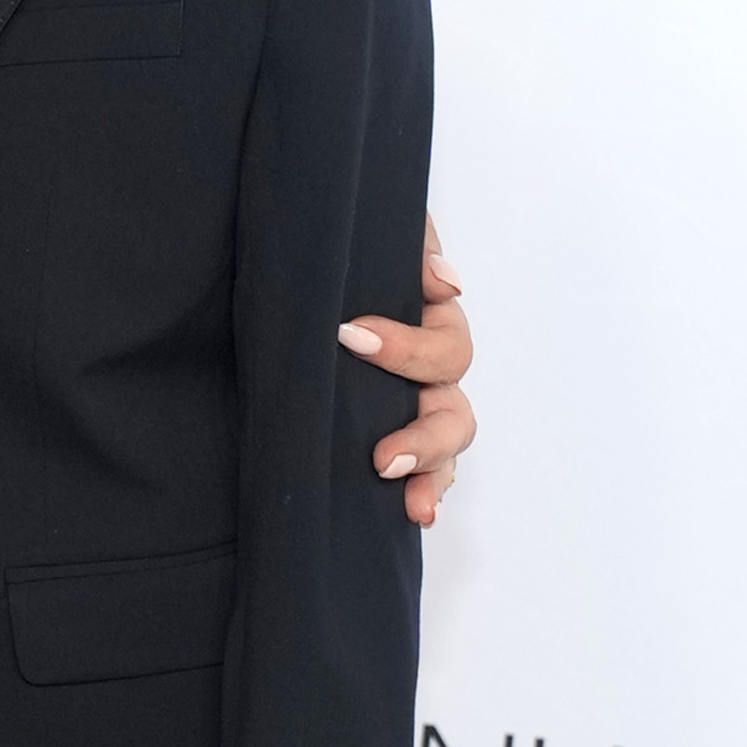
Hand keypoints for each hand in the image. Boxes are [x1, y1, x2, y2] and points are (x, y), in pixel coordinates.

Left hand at [343, 214, 473, 529]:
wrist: (295, 274)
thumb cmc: (340, 249)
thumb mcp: (373, 234)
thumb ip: (413, 244)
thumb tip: (447, 284)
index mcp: (430, 321)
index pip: (444, 344)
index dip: (406, 347)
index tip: (348, 336)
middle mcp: (428, 373)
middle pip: (452, 412)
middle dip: (423, 438)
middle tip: (382, 458)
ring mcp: (412, 408)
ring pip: (444, 448)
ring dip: (429, 473)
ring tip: (408, 501)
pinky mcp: (388, 435)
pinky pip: (422, 471)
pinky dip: (425, 492)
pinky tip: (417, 512)